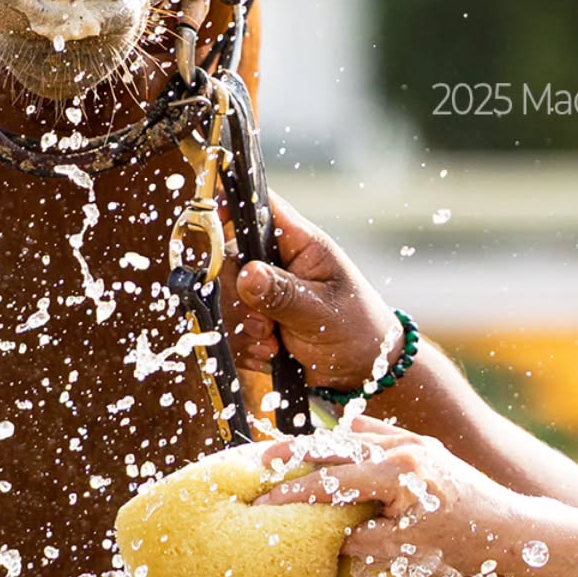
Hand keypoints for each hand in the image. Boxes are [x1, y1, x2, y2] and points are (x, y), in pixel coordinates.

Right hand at [222, 192, 404, 393]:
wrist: (363, 372)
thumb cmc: (358, 329)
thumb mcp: (323, 312)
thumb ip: (283, 294)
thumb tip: (246, 274)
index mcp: (300, 243)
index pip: (261, 206)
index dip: (232, 204)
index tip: (213, 219)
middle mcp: (277, 261)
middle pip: (229, 257)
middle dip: (238, 297)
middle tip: (265, 325)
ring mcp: (263, 290)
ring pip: (224, 297)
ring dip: (242, 327)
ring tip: (273, 343)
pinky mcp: (254, 319)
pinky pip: (228, 327)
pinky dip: (243, 345)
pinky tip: (268, 354)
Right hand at [254, 415, 527, 576]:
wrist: (508, 526)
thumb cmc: (461, 542)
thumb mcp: (406, 549)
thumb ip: (362, 538)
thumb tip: (328, 533)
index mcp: (397, 472)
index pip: (333, 481)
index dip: (295, 493)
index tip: (264, 499)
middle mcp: (402, 447)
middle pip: (336, 444)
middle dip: (298, 452)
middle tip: (264, 457)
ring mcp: (412, 440)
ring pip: (356, 434)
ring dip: (325, 443)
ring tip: (293, 453)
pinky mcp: (420, 443)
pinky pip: (378, 432)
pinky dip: (354, 439)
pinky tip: (338, 448)